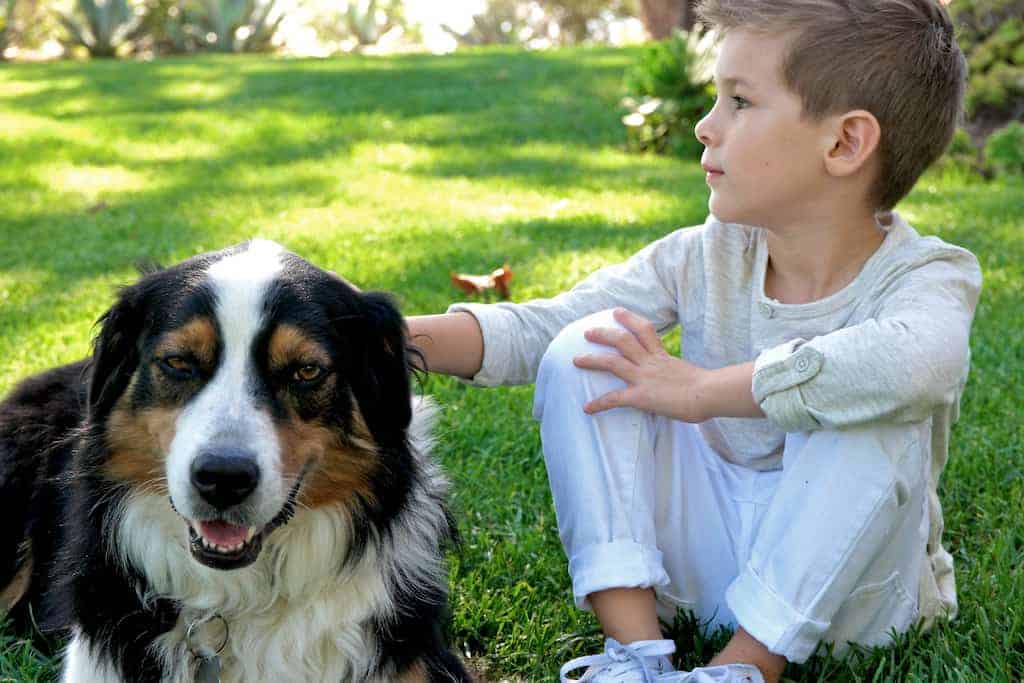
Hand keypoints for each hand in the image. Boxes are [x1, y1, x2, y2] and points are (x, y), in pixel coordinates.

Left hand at [572, 308, 710, 422]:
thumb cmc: (709, 388)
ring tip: (576, 360)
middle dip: (604, 334)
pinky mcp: (641, 396)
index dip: (629, 319)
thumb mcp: (690, 374)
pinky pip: (614, 398)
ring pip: (613, 362)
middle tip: (588, 332)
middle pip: (623, 340)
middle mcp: (651, 362)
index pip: (645, 330)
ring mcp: (644, 377)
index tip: (617, 312)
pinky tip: (587, 408)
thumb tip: (680, 383)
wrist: (710, 394)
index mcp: (663, 356)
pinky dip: (599, 403)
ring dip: (592, 360)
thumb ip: (678, 375)